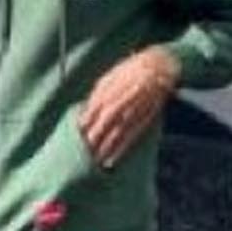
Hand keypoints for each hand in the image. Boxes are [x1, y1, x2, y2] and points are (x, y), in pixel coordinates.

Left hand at [79, 46, 180, 168]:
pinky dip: (120, 150)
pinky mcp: (144, 121)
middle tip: (81, 155)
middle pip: (101, 126)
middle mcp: (119, 105)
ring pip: (115, 136)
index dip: (82, 126)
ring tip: (93, 163)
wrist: (157, 67)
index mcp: (107, 93)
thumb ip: (95, 96)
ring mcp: (132, 114)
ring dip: (103, 150)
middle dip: (91, 141)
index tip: (74, 137)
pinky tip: (112, 160)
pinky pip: (130, 138)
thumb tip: (84, 111)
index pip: (90, 114)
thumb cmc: (128, 71)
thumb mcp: (107, 79)